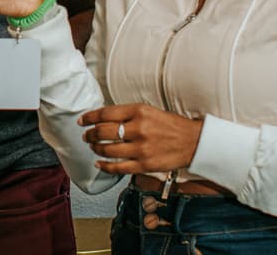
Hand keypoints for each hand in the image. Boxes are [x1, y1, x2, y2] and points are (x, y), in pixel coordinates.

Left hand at [79, 104, 203, 174]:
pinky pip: (118, 167)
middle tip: (86, 136)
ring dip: (96, 149)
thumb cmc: (171, 125)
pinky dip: (105, 166)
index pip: (106, 113)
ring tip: (93, 147)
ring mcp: (141, 148)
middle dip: (90, 134)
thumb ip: (128, 114)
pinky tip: (99, 164)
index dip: (90, 117)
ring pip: (107, 150)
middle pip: (103, 132)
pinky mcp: (145, 165)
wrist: (194, 142)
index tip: (83, 121)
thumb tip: (104, 118)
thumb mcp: (149, 110)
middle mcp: (138, 128)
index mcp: (139, 111)